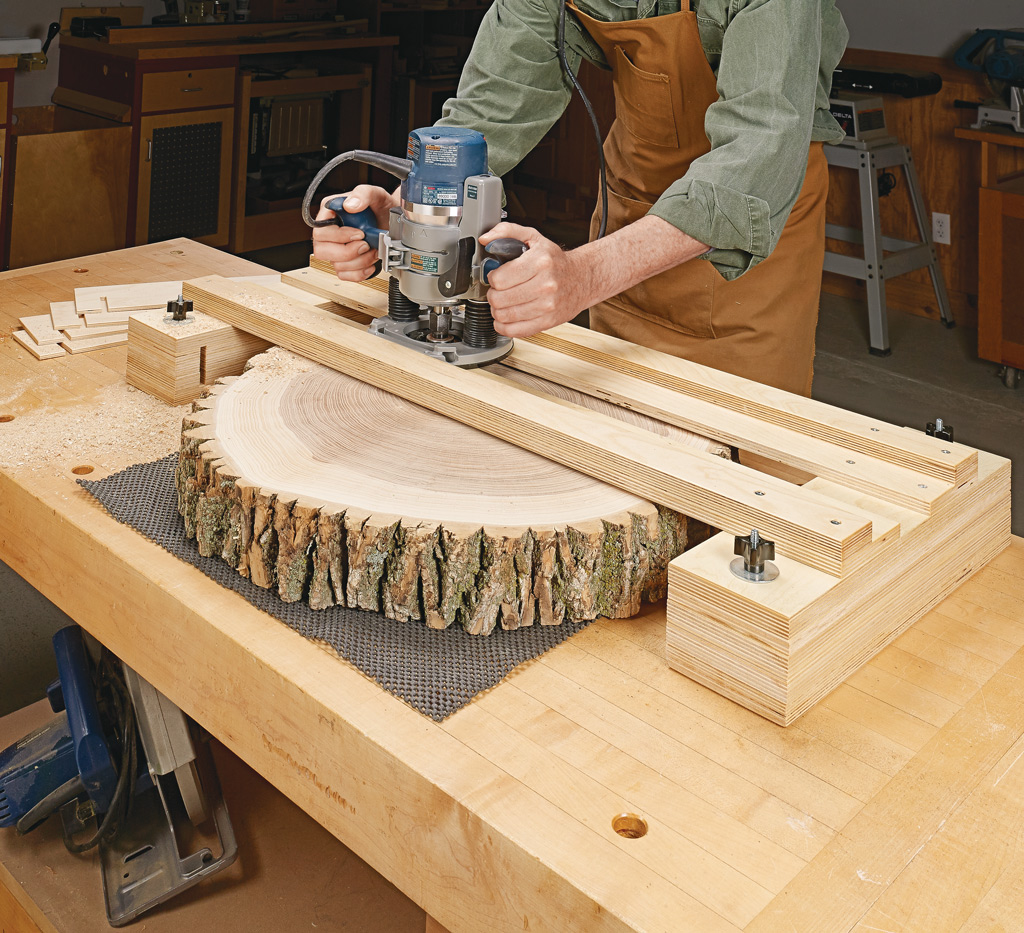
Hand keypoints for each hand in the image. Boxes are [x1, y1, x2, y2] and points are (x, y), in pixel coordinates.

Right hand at [312, 185, 398, 281]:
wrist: (391, 220)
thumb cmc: (379, 206)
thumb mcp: (374, 194)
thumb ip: (362, 194)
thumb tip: (350, 205)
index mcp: (330, 213)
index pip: (320, 231)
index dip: (339, 236)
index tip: (360, 233)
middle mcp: (329, 233)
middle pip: (321, 251)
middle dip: (347, 252)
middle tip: (365, 245)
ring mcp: (335, 249)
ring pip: (336, 265)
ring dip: (359, 261)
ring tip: (373, 250)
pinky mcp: (345, 263)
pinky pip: (345, 275)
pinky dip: (360, 272)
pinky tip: (370, 262)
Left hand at [479, 223, 589, 337]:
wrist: (582, 278)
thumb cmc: (555, 261)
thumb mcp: (533, 238)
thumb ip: (507, 232)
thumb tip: (485, 239)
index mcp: (540, 262)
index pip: (499, 279)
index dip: (492, 278)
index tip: (497, 277)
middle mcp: (545, 285)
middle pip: (499, 299)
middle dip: (493, 294)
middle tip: (499, 290)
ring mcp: (547, 306)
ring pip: (504, 316)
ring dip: (497, 310)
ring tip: (504, 303)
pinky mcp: (547, 322)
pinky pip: (515, 331)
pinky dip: (504, 326)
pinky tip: (507, 317)